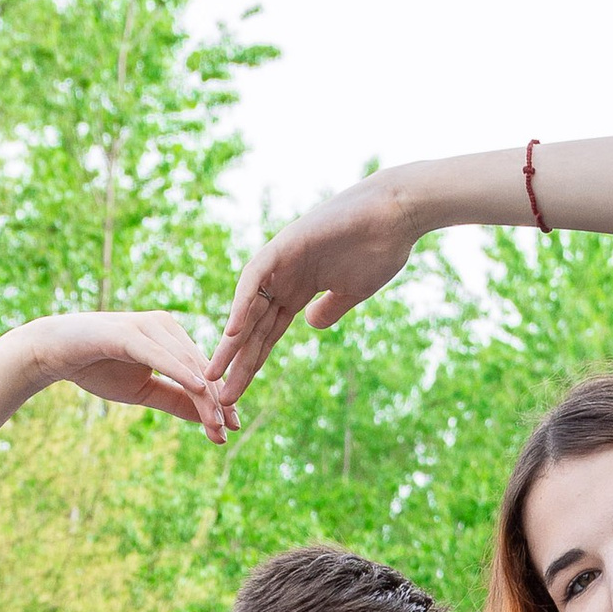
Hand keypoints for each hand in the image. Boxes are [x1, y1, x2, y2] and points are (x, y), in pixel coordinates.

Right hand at [28, 310, 231, 442]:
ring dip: (203, 394)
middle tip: (228, 431)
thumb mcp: (143, 391)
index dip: (217, 400)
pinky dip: (181, 372)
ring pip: (186, 363)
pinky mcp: (130, 332)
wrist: (56, 353)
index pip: (202, 372)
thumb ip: (175, 400)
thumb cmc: (98, 367)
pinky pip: (161, 355)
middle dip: (215, 401)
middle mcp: (165, 326)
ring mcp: (148, 326)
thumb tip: (207, 417)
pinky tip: (198, 389)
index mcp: (171, 337)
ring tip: (215, 422)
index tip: (230, 429)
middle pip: (199, 368)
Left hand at [209, 174, 423, 408]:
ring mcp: (282, 260)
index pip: (268, 334)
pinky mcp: (286, 243)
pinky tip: (232, 333)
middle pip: (253, 327)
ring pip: (248, 306)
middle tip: (219, 398)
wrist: (398, 213)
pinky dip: (243, 303)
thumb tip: (312, 325)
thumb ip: (329, 309)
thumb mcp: (352, 292)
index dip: (252, 364)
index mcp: (298, 290)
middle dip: (236, 362)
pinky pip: (256, 276)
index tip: (238, 394)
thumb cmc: (381, 249)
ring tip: (213, 374)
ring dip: (231, 341)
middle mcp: (284, 277)